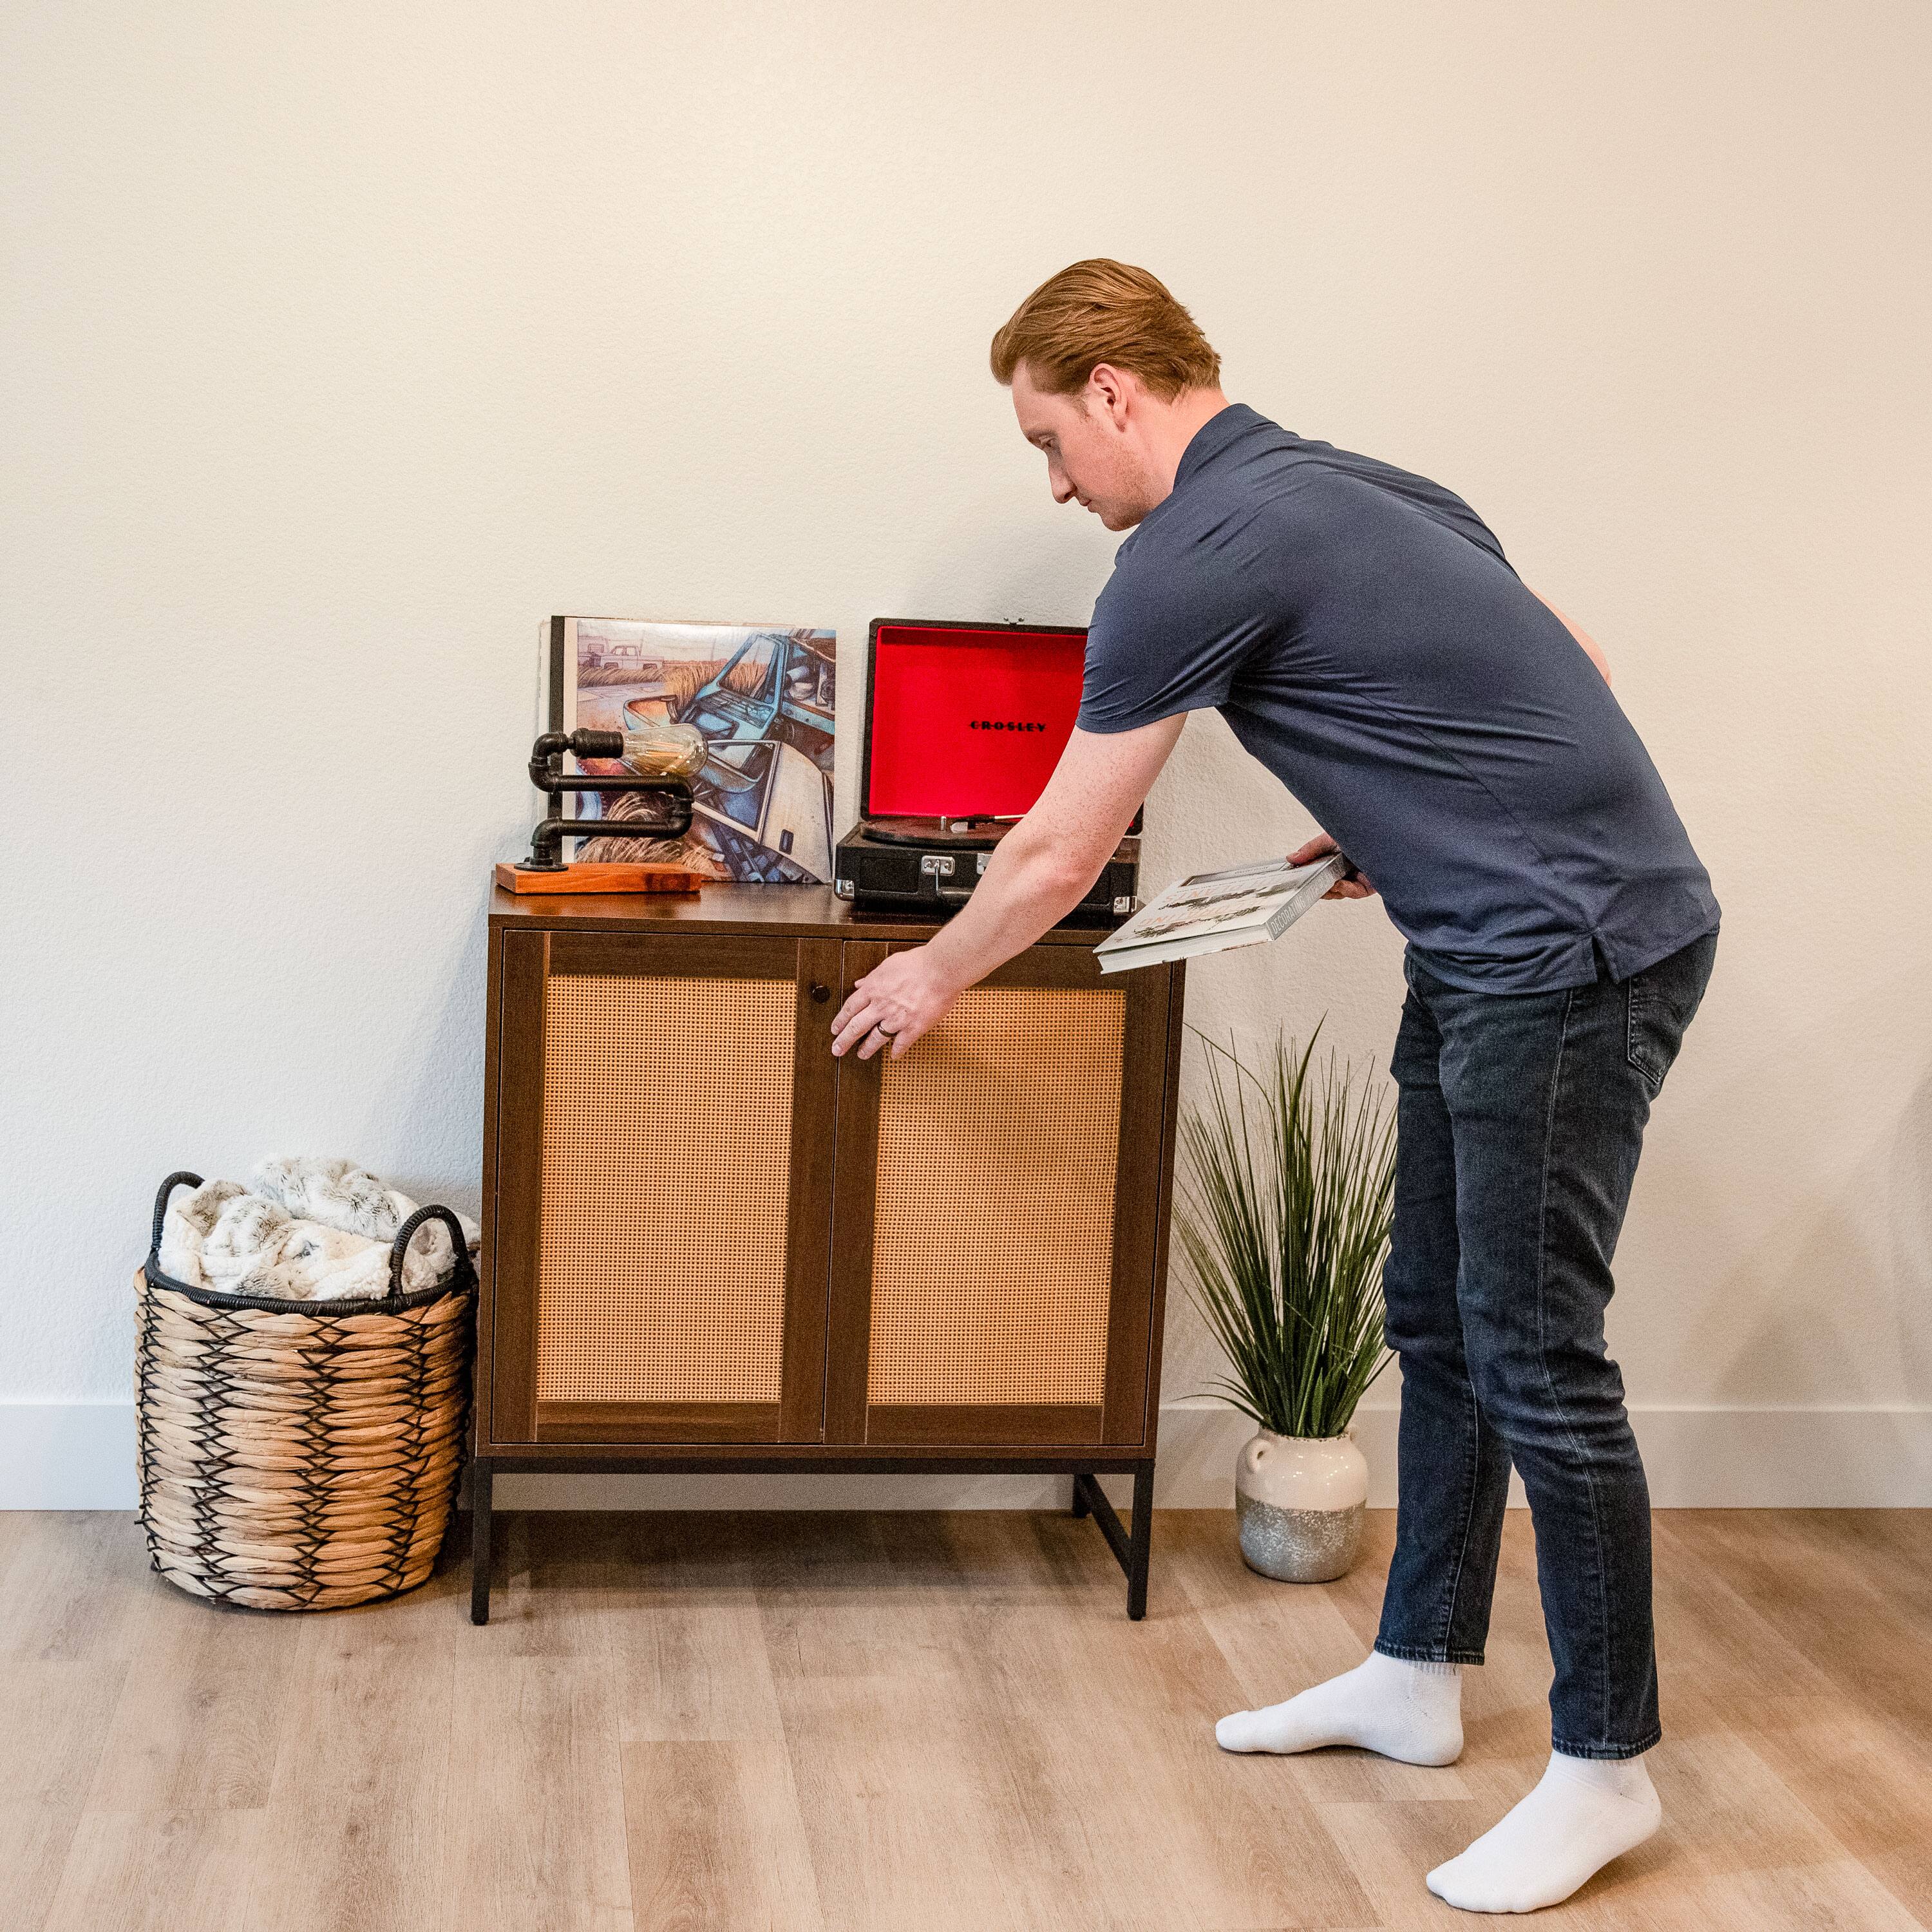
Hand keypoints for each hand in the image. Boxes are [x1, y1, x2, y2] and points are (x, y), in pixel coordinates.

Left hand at [830, 946, 958, 1058]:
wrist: (941, 969)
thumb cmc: (918, 963)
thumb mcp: (889, 964)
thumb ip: (873, 976)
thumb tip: (861, 983)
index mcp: (874, 988)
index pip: (850, 1008)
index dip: (840, 1020)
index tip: (835, 1029)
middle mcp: (881, 1005)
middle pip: (856, 1026)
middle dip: (844, 1040)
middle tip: (837, 1049)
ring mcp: (897, 1018)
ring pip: (876, 1038)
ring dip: (867, 1048)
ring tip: (861, 1054)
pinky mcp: (914, 1026)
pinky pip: (902, 1043)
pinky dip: (897, 1051)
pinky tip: (894, 1056)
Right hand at [1288, 831, 1376, 900]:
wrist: (1391, 836)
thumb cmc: (1366, 831)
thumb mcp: (1331, 837)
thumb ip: (1311, 849)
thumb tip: (1291, 858)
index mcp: (1336, 854)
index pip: (1317, 868)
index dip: (1307, 874)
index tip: (1297, 876)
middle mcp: (1346, 866)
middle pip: (1326, 882)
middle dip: (1317, 885)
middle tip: (1308, 884)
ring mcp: (1357, 876)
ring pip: (1338, 890)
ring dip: (1329, 889)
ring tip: (1324, 883)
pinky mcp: (1368, 885)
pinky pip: (1353, 892)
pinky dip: (1345, 889)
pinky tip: (1339, 883)